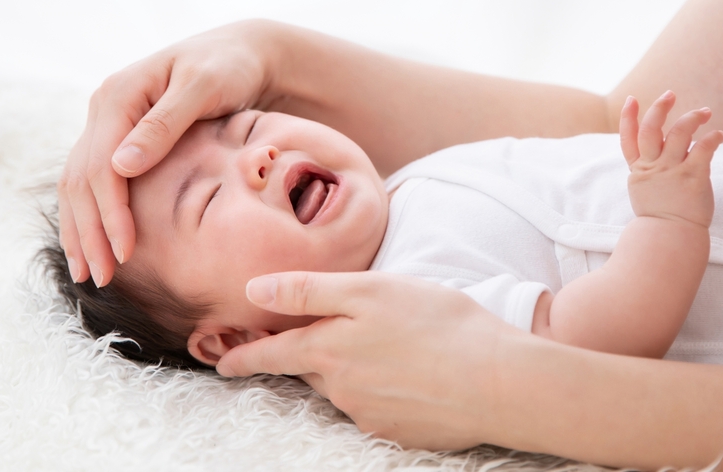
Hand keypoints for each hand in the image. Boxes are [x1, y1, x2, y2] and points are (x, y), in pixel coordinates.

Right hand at [57, 20, 278, 285]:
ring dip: (80, 230)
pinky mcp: (119, 135)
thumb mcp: (203, 88)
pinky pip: (92, 180)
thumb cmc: (229, 67)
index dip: (109, 214)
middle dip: (88, 232)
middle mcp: (105, 107)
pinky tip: (94, 246)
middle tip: (100, 279)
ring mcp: (108, 121)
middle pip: (81, 178)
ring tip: (88, 274)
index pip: (101, 166)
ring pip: (78, 183)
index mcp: (119, 94)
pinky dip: (90, 215)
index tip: (124, 254)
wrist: (243, 52)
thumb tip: (121, 167)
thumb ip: (165, 124)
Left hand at [216, 271, 523, 449]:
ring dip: (347, 373)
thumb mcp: (371, 289)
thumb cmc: (438, 323)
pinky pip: (376, 408)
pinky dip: (382, 391)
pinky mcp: (399, 433)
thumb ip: (309, 290)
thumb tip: (254, 290)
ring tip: (381, 350)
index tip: (225, 363)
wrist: (498, 382)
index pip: (273, 354)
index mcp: (329, 350)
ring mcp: (370, 416)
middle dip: (301, 361)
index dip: (247, 357)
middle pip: (309, 372)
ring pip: (343, 389)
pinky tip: (409, 375)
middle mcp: (342, 389)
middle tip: (300, 348)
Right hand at [618, 91, 722, 226]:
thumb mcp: (645, 190)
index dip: (628, 117)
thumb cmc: (661, 216)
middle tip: (670, 94)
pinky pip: (703, 149)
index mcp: (639, 170)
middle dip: (659, 108)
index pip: (628, 138)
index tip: (632, 99)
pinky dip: (712, 138)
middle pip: (651, 129)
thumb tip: (665, 146)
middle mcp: (653, 167)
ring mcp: (672, 171)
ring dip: (692, 118)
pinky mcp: (693, 177)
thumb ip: (650, 168)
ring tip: (705, 112)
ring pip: (679, 133)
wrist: (671, 238)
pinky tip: (717, 134)